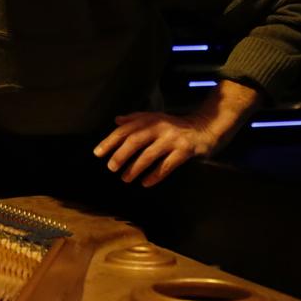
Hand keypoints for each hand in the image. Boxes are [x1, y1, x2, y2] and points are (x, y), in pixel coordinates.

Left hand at [93, 111, 218, 186]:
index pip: (125, 130)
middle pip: (135, 140)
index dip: (110, 141)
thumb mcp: (155, 118)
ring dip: (135, 168)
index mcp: (150, 119)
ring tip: (125, 178)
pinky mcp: (184, 151)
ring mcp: (173, 139)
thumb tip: (116, 121)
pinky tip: (145, 183)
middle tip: (110, 167)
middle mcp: (160, 127)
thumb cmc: (173, 126)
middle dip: (121, 154)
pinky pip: (167, 165)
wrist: (203, 128)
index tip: (98, 153)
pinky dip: (155, 175)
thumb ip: (135, 119)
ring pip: (150, 155)